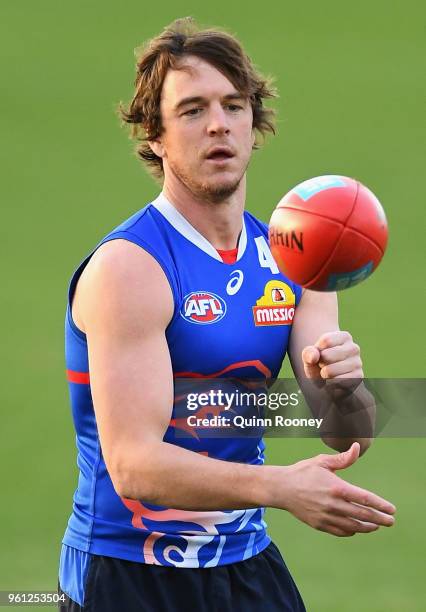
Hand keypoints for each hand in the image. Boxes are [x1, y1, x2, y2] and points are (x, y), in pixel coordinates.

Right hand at [280, 442, 395, 535]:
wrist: (281, 488)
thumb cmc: (302, 472)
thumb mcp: (322, 461)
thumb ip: (343, 458)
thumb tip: (357, 448)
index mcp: (336, 487)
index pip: (365, 498)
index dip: (380, 505)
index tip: (391, 509)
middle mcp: (333, 504)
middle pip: (363, 514)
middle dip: (380, 519)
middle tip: (390, 521)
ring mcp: (326, 516)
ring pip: (353, 526)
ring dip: (367, 527)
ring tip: (376, 526)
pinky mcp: (319, 524)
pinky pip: (340, 531)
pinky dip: (351, 531)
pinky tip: (356, 528)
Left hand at [302, 331, 362, 380]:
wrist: (327, 381)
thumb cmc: (319, 364)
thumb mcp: (309, 356)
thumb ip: (308, 353)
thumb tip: (314, 357)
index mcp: (344, 337)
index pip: (326, 340)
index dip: (317, 350)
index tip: (320, 353)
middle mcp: (353, 348)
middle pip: (327, 355)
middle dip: (320, 363)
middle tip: (323, 365)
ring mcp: (357, 363)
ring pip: (331, 371)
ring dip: (324, 375)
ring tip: (328, 373)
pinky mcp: (358, 377)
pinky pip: (337, 382)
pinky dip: (330, 384)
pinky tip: (333, 381)